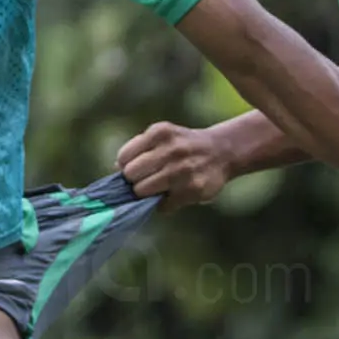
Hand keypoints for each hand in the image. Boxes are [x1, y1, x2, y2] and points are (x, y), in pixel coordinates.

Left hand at [118, 121, 236, 210]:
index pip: (124, 157)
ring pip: (143, 191)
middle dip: (134, 181)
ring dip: (147, 194)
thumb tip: (115, 169)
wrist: (222, 151)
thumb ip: (139, 149)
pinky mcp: (192, 189)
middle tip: (146, 180)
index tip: (135, 169)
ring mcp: (182, 170)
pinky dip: (164, 204)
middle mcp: (171, 149)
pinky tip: (175, 194)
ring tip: (159, 188)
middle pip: (131, 175)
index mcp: (160, 132)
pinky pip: (163, 205)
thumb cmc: (183, 146)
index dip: (125, 167)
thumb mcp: (162, 137)